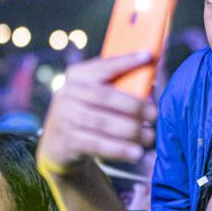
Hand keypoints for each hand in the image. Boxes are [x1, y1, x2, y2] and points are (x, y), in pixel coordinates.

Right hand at [36, 52, 156, 174]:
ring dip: (130, 131)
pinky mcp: (67, 142)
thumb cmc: (88, 113)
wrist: (57, 144)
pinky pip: (97, 145)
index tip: (148, 57)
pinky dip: (119, 149)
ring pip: (102, 123)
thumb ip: (119, 86)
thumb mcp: (94, 95)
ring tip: (149, 136)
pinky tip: (135, 153)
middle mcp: (67, 94)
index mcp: (77, 76)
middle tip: (154, 114)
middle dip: (133, 105)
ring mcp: (65, 118)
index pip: (103, 66)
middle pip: (104, 96)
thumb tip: (154, 80)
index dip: (125, 61)